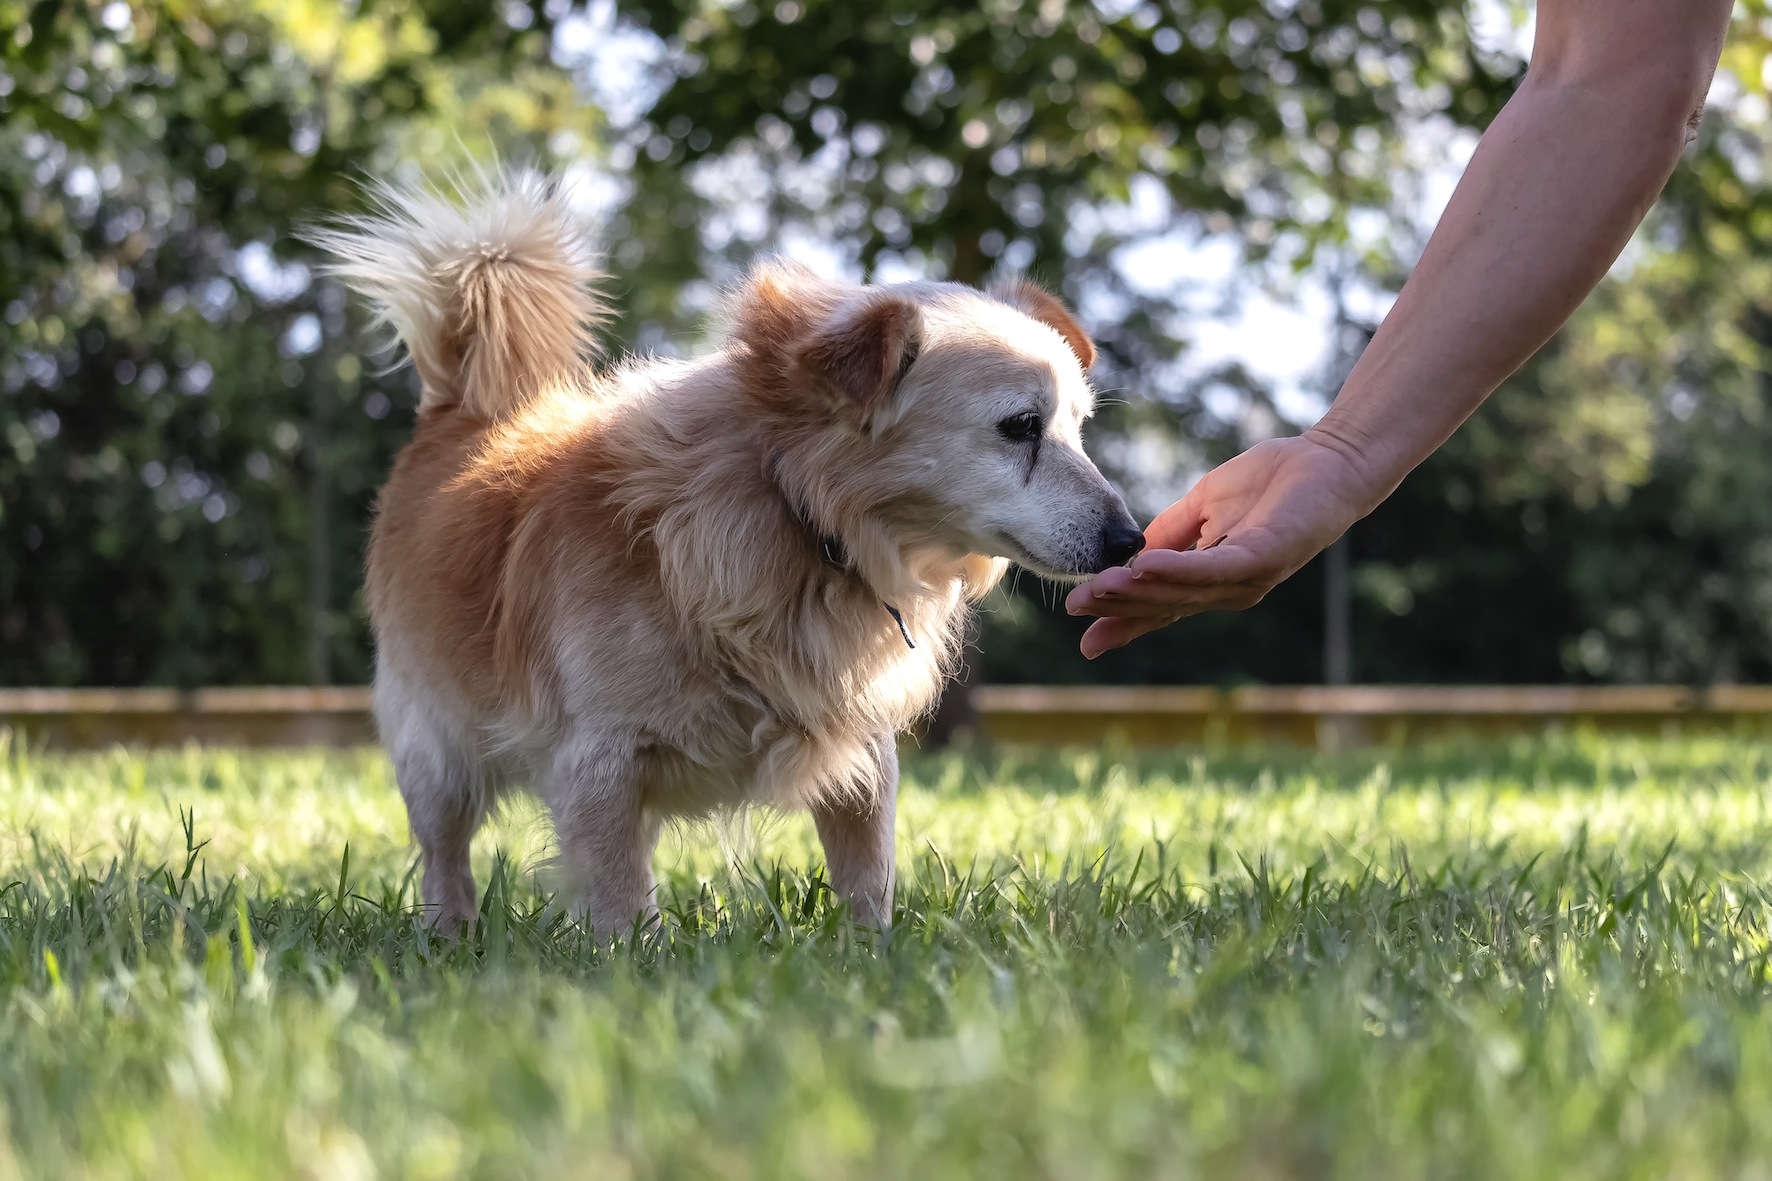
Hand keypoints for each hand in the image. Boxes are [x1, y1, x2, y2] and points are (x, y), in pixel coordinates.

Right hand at [1065, 432, 1377, 657]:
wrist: (1328, 461)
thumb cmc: (1271, 481)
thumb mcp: (1204, 505)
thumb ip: (1170, 531)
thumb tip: (1131, 552)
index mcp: (1213, 579)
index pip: (1161, 607)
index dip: (1123, 624)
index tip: (1084, 641)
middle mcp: (1230, 589)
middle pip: (1165, 605)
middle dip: (1118, 608)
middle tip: (1076, 607)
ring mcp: (1248, 578)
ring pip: (1183, 593)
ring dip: (1138, 592)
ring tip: (1099, 588)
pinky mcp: (1264, 558)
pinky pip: (1212, 569)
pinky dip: (1177, 571)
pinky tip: (1143, 567)